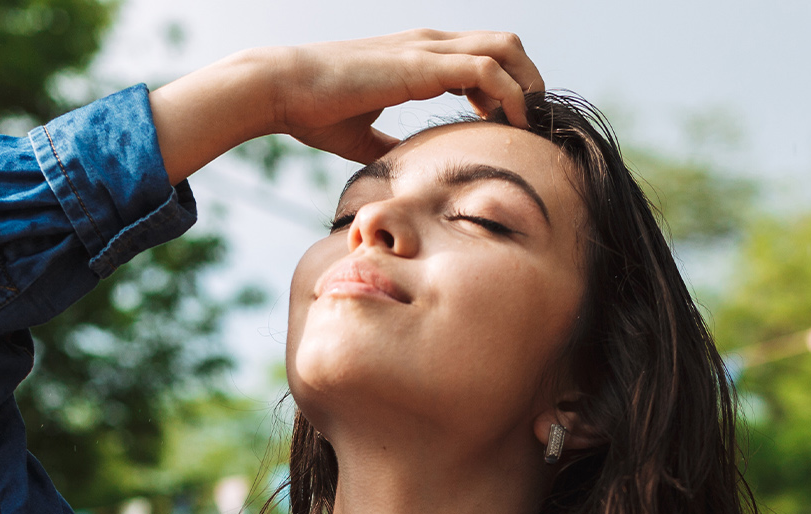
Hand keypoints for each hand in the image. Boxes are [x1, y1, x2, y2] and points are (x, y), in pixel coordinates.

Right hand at [149, 30, 544, 184]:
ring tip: (525, 127)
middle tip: (527, 127)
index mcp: (419, 57)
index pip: (483, 56)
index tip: (507, 126)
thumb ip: (388, 146)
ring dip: (526, 87)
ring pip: (506, 50)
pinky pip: (487, 69)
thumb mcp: (363, 136)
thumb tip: (403, 172)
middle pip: (506, 46)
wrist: (283, 88)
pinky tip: (507, 125)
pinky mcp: (424, 63)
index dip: (505, 87)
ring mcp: (429, 49)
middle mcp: (430, 44)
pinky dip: (508, 94)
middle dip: (528, 83)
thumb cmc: (314, 112)